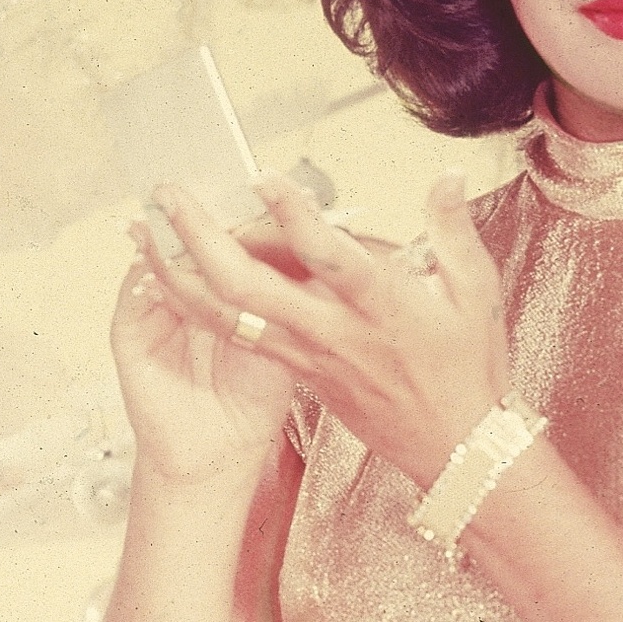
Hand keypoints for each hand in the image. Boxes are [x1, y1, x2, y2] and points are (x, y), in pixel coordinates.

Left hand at [143, 168, 507, 484]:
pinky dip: (195, 303)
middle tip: (170, 194)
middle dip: (201, 238)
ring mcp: (307, 354)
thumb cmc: (468, 367)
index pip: (326, 254)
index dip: (291, 214)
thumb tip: (447, 174)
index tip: (263, 175)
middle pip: (249, 287)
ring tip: (146, 231)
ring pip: (226, 315)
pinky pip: (234, 334)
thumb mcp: (476, 291)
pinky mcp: (295, 370)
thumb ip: (453, 228)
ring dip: (178, 272)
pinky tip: (168, 275)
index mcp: (379, 305)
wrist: (454, 447)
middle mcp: (332, 331)